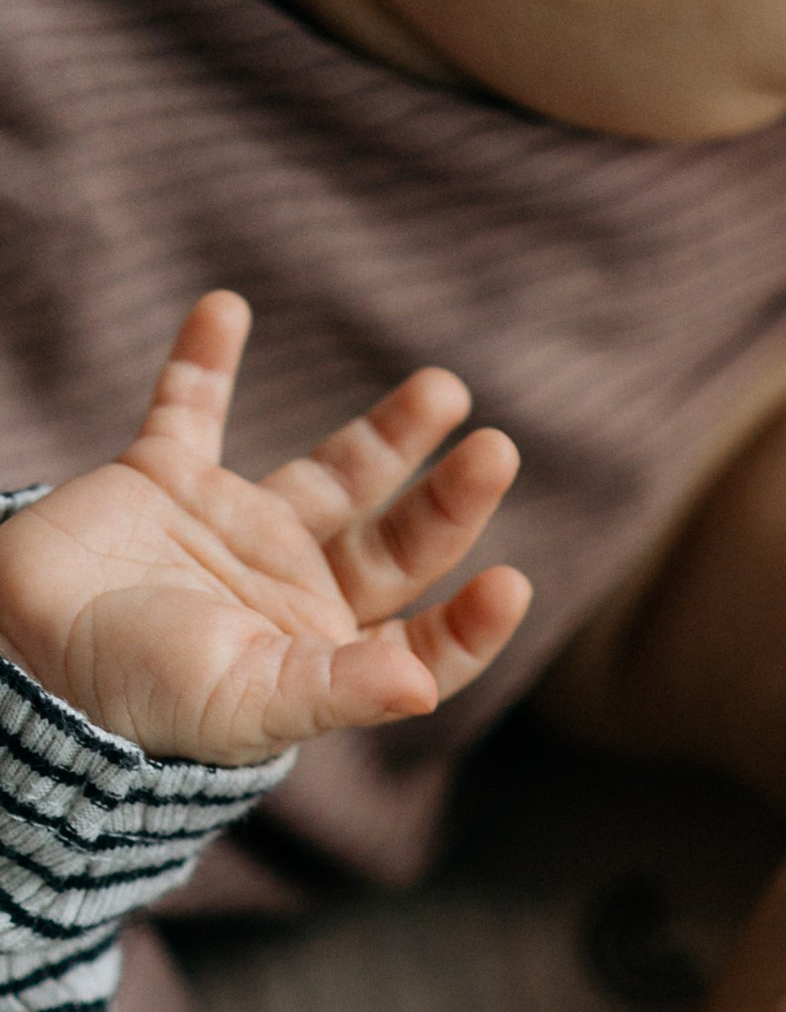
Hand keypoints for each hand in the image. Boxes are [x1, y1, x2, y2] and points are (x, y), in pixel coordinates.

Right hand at [0, 291, 529, 766]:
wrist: (27, 660)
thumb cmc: (142, 702)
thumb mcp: (247, 703)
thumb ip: (336, 689)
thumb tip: (423, 685)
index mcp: (324, 654)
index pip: (420, 640)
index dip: (469, 624)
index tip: (512, 583)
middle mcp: (297, 589)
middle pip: (397, 543)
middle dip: (450, 502)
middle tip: (498, 450)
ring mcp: (236, 531)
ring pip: (335, 472)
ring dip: (389, 433)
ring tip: (446, 389)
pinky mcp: (165, 481)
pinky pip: (189, 408)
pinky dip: (204, 359)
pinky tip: (227, 308)